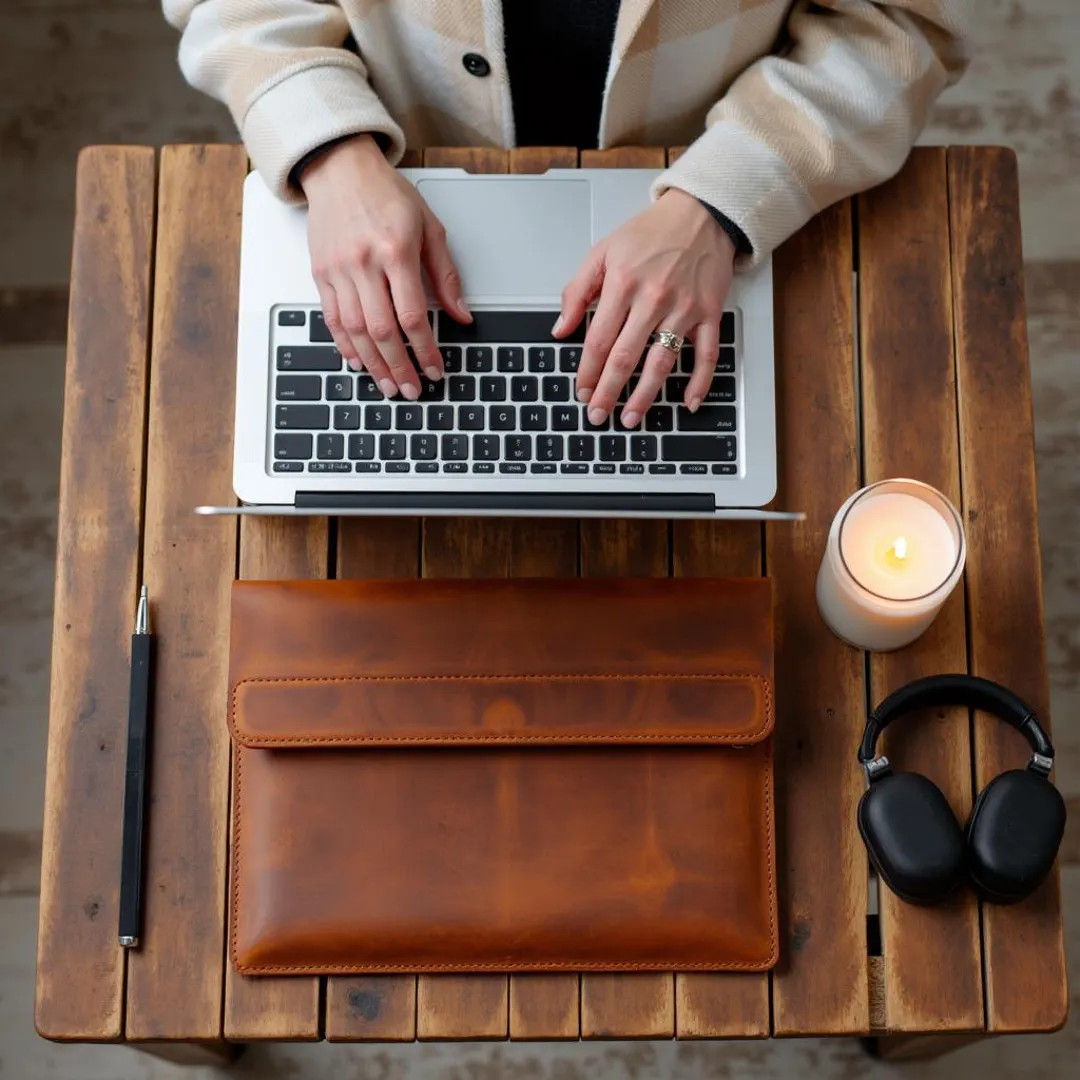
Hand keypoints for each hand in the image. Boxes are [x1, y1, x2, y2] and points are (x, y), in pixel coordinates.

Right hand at [300, 134, 470, 399]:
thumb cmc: (386, 194)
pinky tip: (359, 363)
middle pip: (382, 331)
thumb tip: (461, 315)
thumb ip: (446, 275)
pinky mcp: (320, 274)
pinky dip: (345, 346)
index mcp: (396, 251)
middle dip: (399, 367)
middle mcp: (364, 263)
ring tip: (388, 386)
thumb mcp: (429, 227)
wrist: (340, 169)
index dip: (425, 349)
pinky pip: (332, 319)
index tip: (434, 370)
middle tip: (411, 391)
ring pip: (355, 331)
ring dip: (373, 365)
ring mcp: (338, 270)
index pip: (413, 315)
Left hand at [555, 189, 735, 427]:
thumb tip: (560, 328)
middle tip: (597, 415)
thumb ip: (577, 290)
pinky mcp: (710, 313)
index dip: (587, 371)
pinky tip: (688, 403)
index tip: (580, 392)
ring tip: (631, 419)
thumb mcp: (603, 251)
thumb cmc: (651, 233)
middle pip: (626, 357)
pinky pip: (708, 355)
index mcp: (623, 284)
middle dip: (608, 391)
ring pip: (662, 362)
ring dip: (645, 396)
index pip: (599, 339)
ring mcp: (684, 308)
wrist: (701, 213)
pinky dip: (700, 382)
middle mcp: (654, 298)